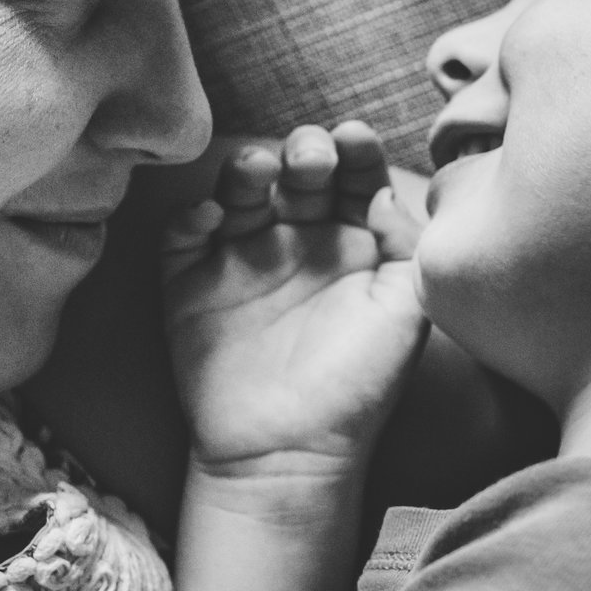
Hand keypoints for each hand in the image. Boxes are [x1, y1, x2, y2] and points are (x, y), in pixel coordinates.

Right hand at [161, 122, 428, 478]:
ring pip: (239, 192)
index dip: (356, 152)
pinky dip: (192, 217)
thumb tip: (388, 191)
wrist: (291, 452)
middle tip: (309, 156)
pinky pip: (183, 235)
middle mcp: (298, 245)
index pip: (356, 179)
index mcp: (353, 245)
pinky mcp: (191, 286)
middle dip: (304, 153)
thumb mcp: (404, 312)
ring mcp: (242, 261)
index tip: (355, 138)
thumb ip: (407, 245)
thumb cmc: (358, 386)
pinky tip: (213, 217)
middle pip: (298, 175)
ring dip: (247, 171)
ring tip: (259, 170)